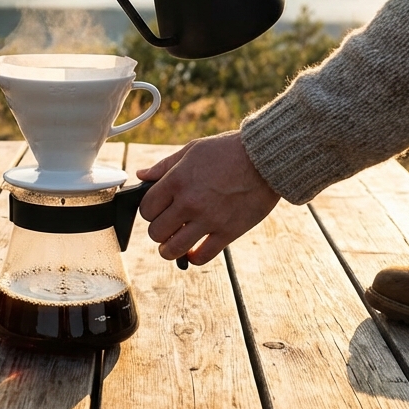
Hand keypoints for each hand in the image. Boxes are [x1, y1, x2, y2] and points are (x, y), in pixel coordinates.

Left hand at [137, 131, 280, 264]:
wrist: (265, 158)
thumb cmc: (229, 151)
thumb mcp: (193, 150)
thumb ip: (164, 166)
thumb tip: (142, 176)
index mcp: (177, 180)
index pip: (146, 209)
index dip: (149, 212)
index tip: (157, 211)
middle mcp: (189, 202)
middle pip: (156, 232)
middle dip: (159, 231)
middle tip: (167, 226)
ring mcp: (208, 219)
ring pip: (173, 249)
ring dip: (169, 249)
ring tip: (173, 245)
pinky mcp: (228, 232)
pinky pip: (202, 256)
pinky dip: (194, 258)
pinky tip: (193, 251)